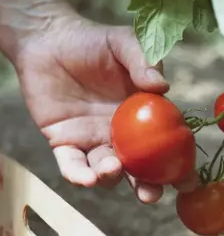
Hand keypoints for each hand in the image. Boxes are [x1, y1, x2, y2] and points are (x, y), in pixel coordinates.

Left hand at [12, 15, 197, 203]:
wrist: (46, 40)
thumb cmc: (89, 41)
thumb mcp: (123, 43)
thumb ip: (144, 61)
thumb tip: (161, 86)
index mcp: (143, 115)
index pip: (165, 145)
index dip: (178, 166)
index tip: (187, 181)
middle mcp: (120, 134)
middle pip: (137, 169)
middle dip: (146, 186)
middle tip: (149, 194)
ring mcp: (91, 139)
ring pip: (105, 171)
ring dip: (111, 177)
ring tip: (112, 168)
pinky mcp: (63, 141)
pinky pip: (71, 165)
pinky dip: (78, 176)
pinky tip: (86, 178)